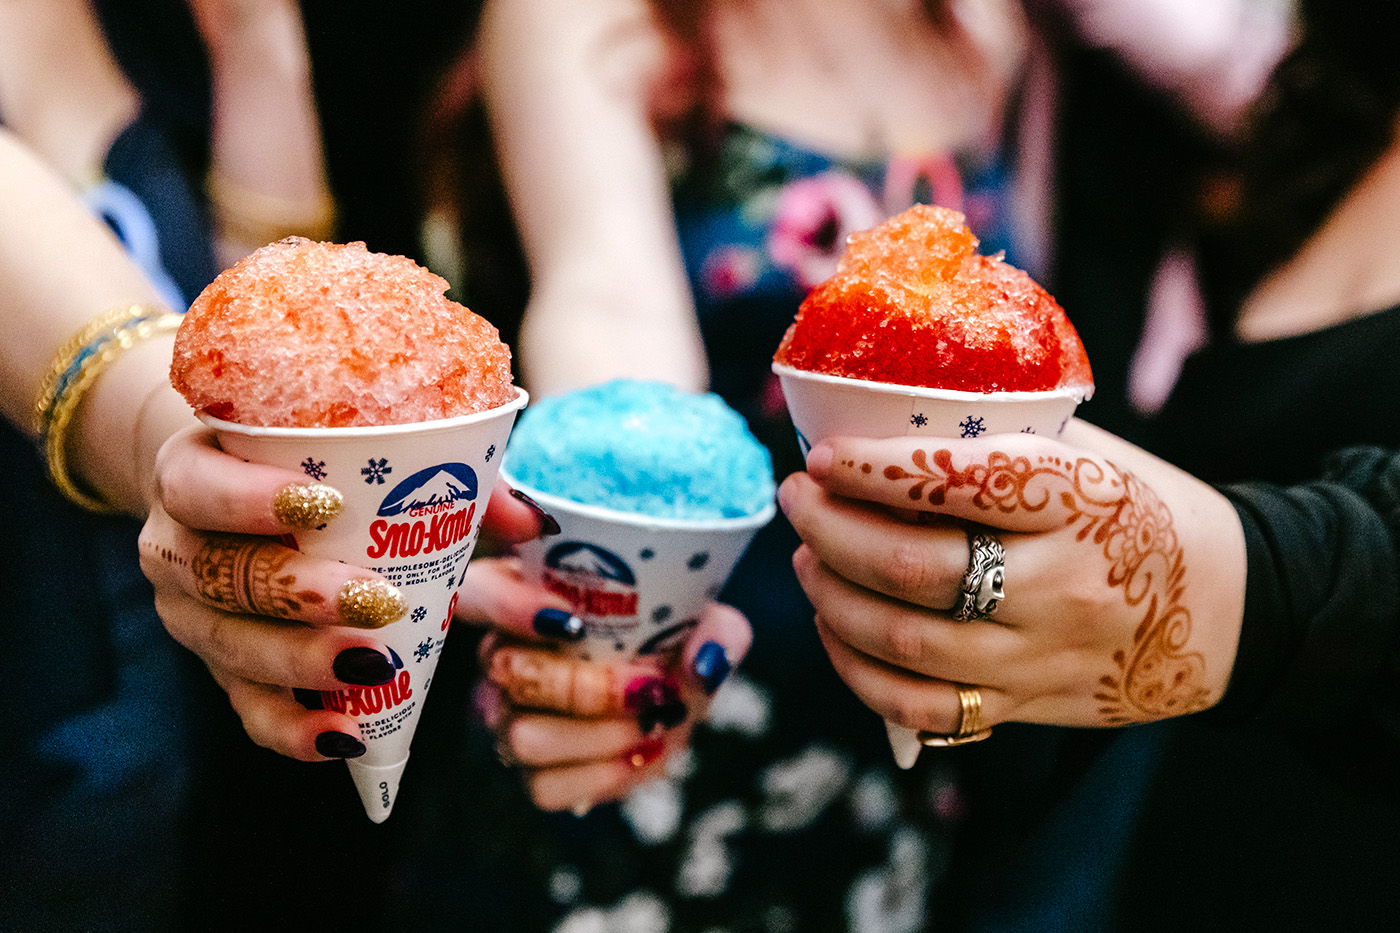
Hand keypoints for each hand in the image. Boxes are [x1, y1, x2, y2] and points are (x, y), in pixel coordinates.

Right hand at [138, 426, 551, 760]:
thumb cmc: (307, 468)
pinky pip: (246, 708)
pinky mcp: (218, 669)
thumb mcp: (359, 457)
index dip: (248, 498)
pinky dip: (294, 728)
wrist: (228, 493)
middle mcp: (175, 545)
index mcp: (194, 471)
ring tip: (373, 669)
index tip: (324, 501)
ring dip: (303, 662)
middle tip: (377, 601)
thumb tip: (535, 525)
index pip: (197, 483)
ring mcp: (190, 613)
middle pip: (221, 576)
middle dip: (301, 594)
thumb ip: (450, 479)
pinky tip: (344, 735)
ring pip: (231, 646)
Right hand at [471, 598, 750, 812]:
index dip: (507, 607)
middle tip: (652, 687)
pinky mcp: (527, 770)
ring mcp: (505, 717)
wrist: (672, 691)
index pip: (478, 591)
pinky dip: (606, 775)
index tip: (569, 622)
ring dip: (603, 737)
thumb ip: (714, 627)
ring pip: (525, 738)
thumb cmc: (669, 636)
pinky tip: (644, 753)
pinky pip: (547, 787)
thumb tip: (704, 660)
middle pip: (511, 675)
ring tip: (657, 722)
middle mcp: (500, 654)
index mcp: (524, 594)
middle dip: (591, 688)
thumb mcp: (703, 619)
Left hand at [778, 420, 1246, 736]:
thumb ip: (996, 440)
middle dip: (830, 531)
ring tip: (805, 560)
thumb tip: (875, 424)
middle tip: (797, 499)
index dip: (875, 468)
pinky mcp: (1026, 705)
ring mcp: (1042, 655)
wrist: (1221, 607)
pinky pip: (921, 706)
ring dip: (831, 596)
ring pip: (905, 641)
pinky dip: (857, 670)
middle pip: (913, 568)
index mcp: (1080, 502)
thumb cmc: (1133, 508)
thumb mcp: (1086, 454)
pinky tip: (835, 628)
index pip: (960, 484)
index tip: (821, 455)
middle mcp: (1062, 585)